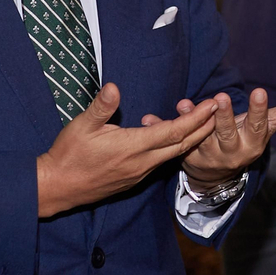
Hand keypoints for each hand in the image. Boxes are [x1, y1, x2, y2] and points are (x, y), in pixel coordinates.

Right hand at [37, 83, 218, 216]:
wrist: (57, 187)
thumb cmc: (68, 154)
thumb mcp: (81, 126)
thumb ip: (101, 107)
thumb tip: (114, 87)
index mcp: (133, 147)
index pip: (174, 131)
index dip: (196, 118)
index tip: (212, 104)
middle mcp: (142, 163)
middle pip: (181, 144)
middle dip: (203, 128)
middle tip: (219, 111)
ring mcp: (139, 173)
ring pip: (173, 155)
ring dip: (191, 139)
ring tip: (205, 125)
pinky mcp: (133, 179)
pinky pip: (161, 162)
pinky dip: (175, 149)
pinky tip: (176, 141)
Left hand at [145, 87, 275, 190]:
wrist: (216, 172)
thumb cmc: (245, 138)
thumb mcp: (266, 127)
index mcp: (251, 143)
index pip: (258, 125)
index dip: (259, 110)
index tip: (260, 92)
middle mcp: (229, 151)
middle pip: (226, 133)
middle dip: (223, 116)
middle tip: (220, 97)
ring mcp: (205, 154)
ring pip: (197, 136)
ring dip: (190, 120)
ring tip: (184, 104)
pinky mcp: (183, 154)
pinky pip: (171, 140)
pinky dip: (160, 127)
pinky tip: (150, 117)